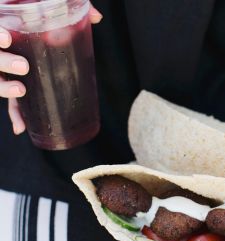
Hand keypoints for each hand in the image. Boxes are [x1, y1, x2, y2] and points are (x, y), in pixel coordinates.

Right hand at [2, 3, 101, 134]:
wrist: (40, 31)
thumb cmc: (44, 18)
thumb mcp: (52, 8)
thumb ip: (74, 8)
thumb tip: (98, 18)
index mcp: (8, 27)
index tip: (7, 38)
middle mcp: (5, 51)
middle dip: (4, 62)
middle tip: (23, 67)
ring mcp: (9, 70)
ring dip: (5, 88)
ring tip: (21, 91)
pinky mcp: (18, 85)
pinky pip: (13, 102)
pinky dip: (16, 115)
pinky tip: (21, 128)